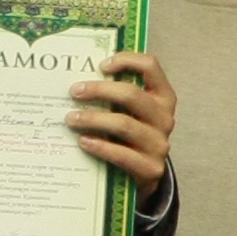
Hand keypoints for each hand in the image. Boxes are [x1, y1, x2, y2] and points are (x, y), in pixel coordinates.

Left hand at [68, 49, 177, 204]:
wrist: (145, 174)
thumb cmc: (131, 136)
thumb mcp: (130, 112)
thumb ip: (115, 96)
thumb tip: (81, 81)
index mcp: (163, 97)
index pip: (151, 67)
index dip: (126, 61)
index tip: (101, 66)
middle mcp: (165, 118)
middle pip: (132, 95)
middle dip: (99, 90)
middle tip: (74, 92)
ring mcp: (160, 144)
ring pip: (124, 125)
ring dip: (93, 119)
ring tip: (71, 119)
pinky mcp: (151, 168)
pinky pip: (122, 155)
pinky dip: (100, 146)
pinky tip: (83, 141)